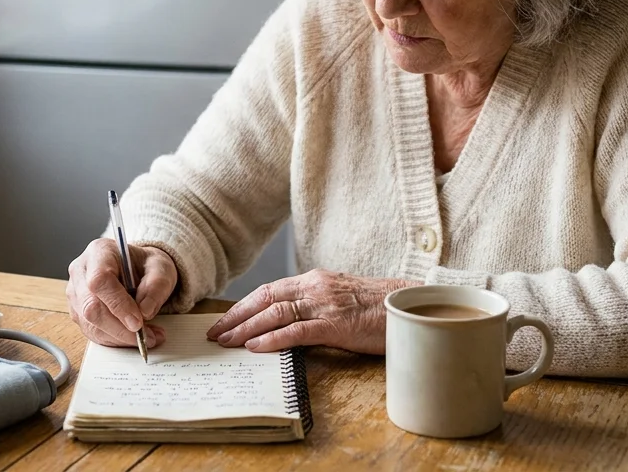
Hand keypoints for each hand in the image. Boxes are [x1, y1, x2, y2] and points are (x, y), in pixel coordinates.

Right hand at [67, 238, 177, 348]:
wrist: (136, 269)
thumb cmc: (144, 265)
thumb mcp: (160, 267)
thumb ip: (156, 285)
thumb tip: (145, 311)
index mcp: (99, 252)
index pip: (100, 280)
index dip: (118, 304)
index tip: (138, 321)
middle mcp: (81, 271)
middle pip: (90, 306)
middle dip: (120, 328)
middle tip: (145, 335)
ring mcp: (76, 293)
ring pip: (90, 324)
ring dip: (119, 337)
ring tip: (146, 336)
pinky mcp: (78, 312)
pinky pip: (92, 332)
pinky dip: (114, 340)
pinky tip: (132, 337)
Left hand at [206, 269, 411, 354]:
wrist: (413, 305)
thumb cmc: (379, 307)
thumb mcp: (342, 299)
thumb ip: (315, 305)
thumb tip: (288, 322)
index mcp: (315, 280)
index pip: (270, 290)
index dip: (244, 305)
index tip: (224, 320)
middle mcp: (315, 287)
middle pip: (265, 298)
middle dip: (236, 316)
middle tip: (214, 333)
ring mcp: (325, 304)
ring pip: (275, 313)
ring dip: (246, 328)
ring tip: (226, 342)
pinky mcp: (337, 324)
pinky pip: (297, 330)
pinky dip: (273, 339)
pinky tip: (256, 348)